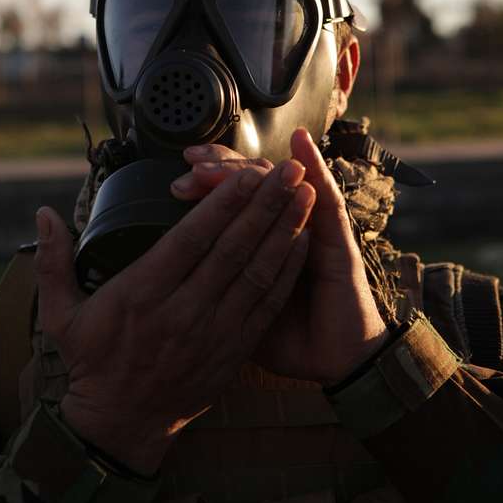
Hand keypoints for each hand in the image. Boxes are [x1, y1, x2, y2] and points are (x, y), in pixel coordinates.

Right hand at [34, 158, 314, 474]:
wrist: (121, 425)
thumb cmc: (92, 363)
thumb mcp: (61, 314)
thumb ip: (52, 261)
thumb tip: (43, 213)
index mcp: (142, 295)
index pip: (190, 241)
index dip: (221, 206)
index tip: (245, 175)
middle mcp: (182, 312)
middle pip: (233, 250)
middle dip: (265, 206)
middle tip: (291, 172)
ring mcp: (213, 333)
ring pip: (257, 274)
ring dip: (285, 232)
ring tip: (306, 196)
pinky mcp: (233, 351)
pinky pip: (266, 306)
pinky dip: (287, 273)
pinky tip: (303, 244)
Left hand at [171, 129, 386, 385]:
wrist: (335, 359)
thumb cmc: (284, 338)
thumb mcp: (233, 312)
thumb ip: (208, 289)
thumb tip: (165, 283)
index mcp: (257, 244)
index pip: (229, 201)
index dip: (206, 186)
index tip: (177, 182)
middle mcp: (283, 227)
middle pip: (250, 182)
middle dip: (220, 169)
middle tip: (192, 165)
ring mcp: (313, 225)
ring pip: (279, 181)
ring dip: (251, 167)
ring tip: (226, 160)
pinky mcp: (337, 233)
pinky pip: (326, 192)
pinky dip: (314, 163)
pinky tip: (301, 142)